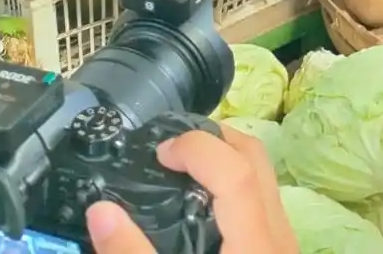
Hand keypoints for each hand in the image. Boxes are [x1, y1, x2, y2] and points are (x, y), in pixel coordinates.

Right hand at [87, 128, 297, 253]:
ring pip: (263, 179)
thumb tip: (99, 210)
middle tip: (170, 148)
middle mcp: (277, 236)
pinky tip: (200, 209)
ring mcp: (282, 245)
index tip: (159, 151)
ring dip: (224, 161)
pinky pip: (261, 203)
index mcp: (254, 243)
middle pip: (257, 159)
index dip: (196, 146)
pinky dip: (232, 188)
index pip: (237, 169)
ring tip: (180, 173)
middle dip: (213, 138)